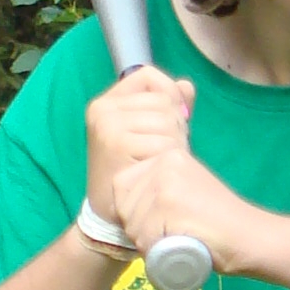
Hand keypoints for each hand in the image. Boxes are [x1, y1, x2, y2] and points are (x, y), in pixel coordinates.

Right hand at [85, 65, 194, 226]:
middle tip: (164, 152)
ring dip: (175, 143)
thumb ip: (170, 107)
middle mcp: (103, 109)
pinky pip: (163, 141)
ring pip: (167, 119)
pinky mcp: (117, 143)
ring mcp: (108, 125)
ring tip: (160, 162)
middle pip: (163, 99)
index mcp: (107, 102)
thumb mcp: (150, 134)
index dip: (169, 95)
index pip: (149, 76)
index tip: (171, 122)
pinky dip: (169, 158)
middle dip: (176, 125)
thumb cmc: (133, 173)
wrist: (111, 213)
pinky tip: (157, 171)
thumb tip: (186, 86)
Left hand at [114, 138, 256, 272]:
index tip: (156, 223)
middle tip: (168, 237)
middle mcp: (163, 162)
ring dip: (147, 244)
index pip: (122, 183)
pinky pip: (144, 238)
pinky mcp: (168, 204)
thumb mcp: (188, 190)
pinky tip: (179, 249)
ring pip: (132, 224)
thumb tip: (127, 203)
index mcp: (166, 156)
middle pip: (123, 205)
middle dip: (138, 229)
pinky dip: (156, 253)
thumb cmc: (220, 222)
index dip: (132, 210)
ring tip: (176, 243)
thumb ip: (162, 187)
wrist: (251, 235)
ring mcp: (165, 182)